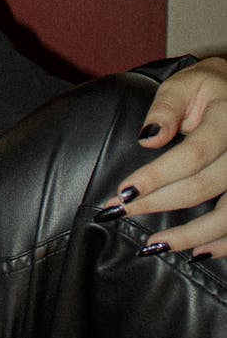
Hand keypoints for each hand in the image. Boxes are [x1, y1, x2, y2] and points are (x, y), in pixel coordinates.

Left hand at [101, 56, 226, 257]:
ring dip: (192, 235)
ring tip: (154, 244)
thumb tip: (149, 138)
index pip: (194, 154)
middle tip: (120, 212)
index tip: (124, 191)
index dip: (159, 176)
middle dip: (159, 203)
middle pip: (205, 186)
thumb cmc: (205, 88)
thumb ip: (166, 108)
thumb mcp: (183, 85)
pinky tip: (197, 252)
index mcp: (226, 120)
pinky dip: (224, 243)